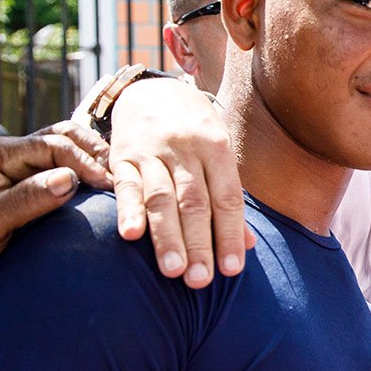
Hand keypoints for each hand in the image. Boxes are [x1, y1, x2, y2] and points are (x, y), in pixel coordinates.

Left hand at [0, 122, 112, 288]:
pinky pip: (64, 166)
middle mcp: (10, 153)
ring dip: (93, 159)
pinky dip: (87, 171)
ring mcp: (20, 166)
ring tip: (117, 178)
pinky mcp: (30, 181)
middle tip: (121, 176)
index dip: (85, 162)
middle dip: (95, 153)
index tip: (109, 184)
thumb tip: (70, 178)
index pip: (53, 145)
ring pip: (68, 148)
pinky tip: (104, 186)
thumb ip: (28, 198)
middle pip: (64, 137)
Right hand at [106, 77, 252, 288]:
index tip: (232, 270)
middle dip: (198, 244)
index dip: (230, 234)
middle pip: (194, 203)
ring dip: (166, 236)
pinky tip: (130, 235)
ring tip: (172, 271)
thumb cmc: (195, 133)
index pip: (227, 198)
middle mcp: (186, 149)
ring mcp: (152, 151)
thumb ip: (230, 199)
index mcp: (218, 149)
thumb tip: (248, 246)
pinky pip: (125, 184)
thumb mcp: (220, 156)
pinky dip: (128, 210)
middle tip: (200, 281)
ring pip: (161, 197)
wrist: (152, 90)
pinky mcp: (122, 153)